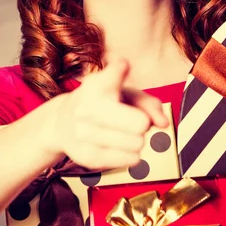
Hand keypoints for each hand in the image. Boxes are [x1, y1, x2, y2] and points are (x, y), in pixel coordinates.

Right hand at [39, 58, 168, 169]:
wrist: (62, 123)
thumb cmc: (103, 104)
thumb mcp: (125, 94)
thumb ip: (149, 103)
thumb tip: (163, 123)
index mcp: (97, 85)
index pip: (114, 74)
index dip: (120, 70)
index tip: (122, 66)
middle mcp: (87, 107)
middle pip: (140, 123)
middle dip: (142, 123)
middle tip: (131, 120)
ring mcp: (84, 133)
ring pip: (137, 143)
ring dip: (136, 140)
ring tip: (121, 133)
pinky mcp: (87, 157)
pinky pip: (131, 159)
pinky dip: (131, 154)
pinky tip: (116, 146)